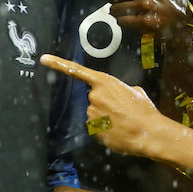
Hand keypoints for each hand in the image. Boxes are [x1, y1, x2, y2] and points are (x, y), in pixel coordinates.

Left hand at [40, 54, 160, 157]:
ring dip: (105, 118)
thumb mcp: (135, 92)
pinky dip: (105, 130)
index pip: (77, 71)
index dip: (59, 64)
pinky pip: (96, 128)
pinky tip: (117, 131)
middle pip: (94, 99)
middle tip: (121, 112)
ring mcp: (92, 113)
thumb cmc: (144, 111)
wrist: (148, 132)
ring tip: (122, 122)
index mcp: (104, 82)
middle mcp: (94, 96)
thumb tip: (120, 95)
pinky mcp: (92, 129)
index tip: (44, 59)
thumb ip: (121, 89)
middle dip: (105, 105)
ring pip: (94, 114)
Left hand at [80, 0, 192, 41]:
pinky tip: (132, 20)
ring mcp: (148, 5)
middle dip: (113, 1)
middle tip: (123, 2)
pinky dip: (123, 22)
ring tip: (130, 12)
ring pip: (116, 10)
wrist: (181, 17)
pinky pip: (124, 22)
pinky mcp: (149, 21)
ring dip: (118, 13)